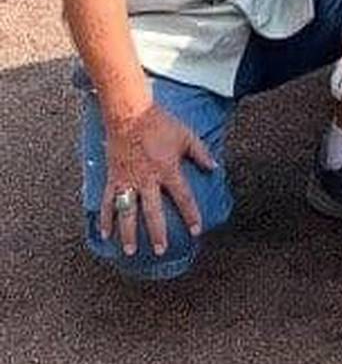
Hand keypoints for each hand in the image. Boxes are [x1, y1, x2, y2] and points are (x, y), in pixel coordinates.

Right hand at [101, 100, 214, 258]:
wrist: (129, 113)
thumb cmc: (158, 122)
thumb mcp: (186, 136)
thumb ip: (200, 153)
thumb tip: (214, 167)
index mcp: (167, 170)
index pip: (183, 197)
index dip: (191, 215)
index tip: (196, 230)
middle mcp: (147, 179)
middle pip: (153, 212)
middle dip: (157, 233)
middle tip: (160, 250)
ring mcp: (128, 180)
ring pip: (127, 212)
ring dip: (128, 233)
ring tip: (131, 251)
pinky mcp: (113, 178)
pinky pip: (107, 202)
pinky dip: (105, 218)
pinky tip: (105, 234)